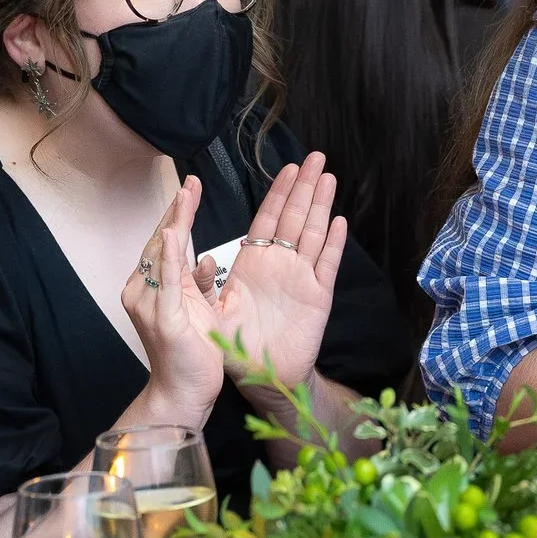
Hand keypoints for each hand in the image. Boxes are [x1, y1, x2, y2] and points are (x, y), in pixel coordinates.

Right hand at [122, 175, 228, 422]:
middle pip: (159, 242)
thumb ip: (197, 282)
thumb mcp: (198, 309)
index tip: (190, 188)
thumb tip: (204, 257)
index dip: (177, 215)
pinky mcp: (163, 319)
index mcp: (152, 288)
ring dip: (174, 223)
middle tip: (190, 182)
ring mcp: (149, 305)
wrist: (183, 393)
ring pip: (160, 255)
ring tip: (185, 195)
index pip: (164, 244)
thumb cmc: (192, 353)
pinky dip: (168, 257)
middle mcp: (142, 292)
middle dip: (176, 211)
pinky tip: (172, 234)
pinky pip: (166, 282)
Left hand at [213, 150, 347, 400]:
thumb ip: (202, 284)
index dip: (278, 193)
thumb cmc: (235, 348)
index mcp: (254, 264)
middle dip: (305, 187)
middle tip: (316, 157)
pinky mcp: (318, 297)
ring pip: (315, 233)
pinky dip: (335, 243)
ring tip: (329, 177)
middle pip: (296, 218)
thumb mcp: (211, 312)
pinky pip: (328, 264)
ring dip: (322, 205)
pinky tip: (340, 221)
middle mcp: (281, 266)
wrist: (263, 380)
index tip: (287, 168)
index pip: (268, 219)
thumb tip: (196, 253)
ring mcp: (302, 279)